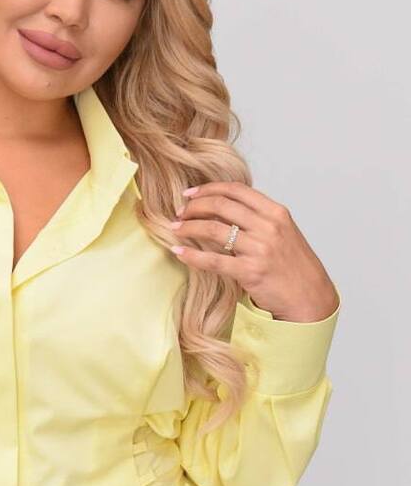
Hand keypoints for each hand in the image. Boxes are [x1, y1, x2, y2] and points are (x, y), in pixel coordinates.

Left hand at [168, 182, 338, 321]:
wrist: (310, 297)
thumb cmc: (294, 266)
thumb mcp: (283, 232)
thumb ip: (259, 218)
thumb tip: (225, 207)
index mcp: (276, 212)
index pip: (236, 190)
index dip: (209, 188)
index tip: (190, 193)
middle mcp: (268, 227)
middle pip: (221, 205)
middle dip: (194, 206)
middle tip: (178, 213)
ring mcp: (259, 249)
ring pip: (213, 229)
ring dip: (188, 227)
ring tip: (174, 229)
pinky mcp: (250, 272)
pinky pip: (213, 260)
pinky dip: (192, 255)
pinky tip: (178, 251)